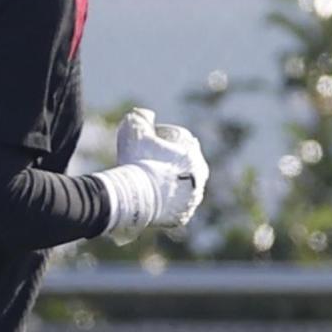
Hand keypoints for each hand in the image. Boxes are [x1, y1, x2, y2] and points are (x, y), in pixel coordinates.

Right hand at [93, 108, 209, 243]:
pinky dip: (166, 204)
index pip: (180, 143)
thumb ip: (141, 117)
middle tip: (146, 165)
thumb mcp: (134, 129)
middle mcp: (199, 178)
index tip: (146, 145)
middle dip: (168, 164)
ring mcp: (192, 200)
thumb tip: (147, 115)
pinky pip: (175, 208)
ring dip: (169, 185)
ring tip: (148, 184)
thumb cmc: (135, 161)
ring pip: (181, 188)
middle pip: (182, 167)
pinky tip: (152, 200)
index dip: (162, 141)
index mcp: (193, 156)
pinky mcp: (183, 216)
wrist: (133, 196)